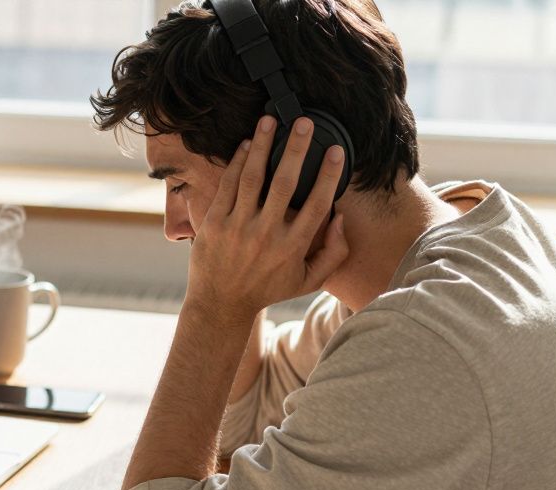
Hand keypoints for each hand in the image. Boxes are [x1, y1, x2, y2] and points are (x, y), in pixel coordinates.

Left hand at [183, 115, 349, 324]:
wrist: (220, 304)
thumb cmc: (267, 289)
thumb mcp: (307, 280)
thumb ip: (334, 253)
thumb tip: (341, 217)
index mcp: (293, 246)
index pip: (317, 203)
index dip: (329, 175)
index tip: (336, 150)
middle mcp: (266, 234)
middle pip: (286, 182)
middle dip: (296, 148)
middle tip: (304, 122)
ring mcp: (238, 227)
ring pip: (253, 178)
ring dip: (262, 145)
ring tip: (269, 120)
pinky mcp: (214, 223)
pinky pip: (228, 186)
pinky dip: (237, 162)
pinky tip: (247, 144)